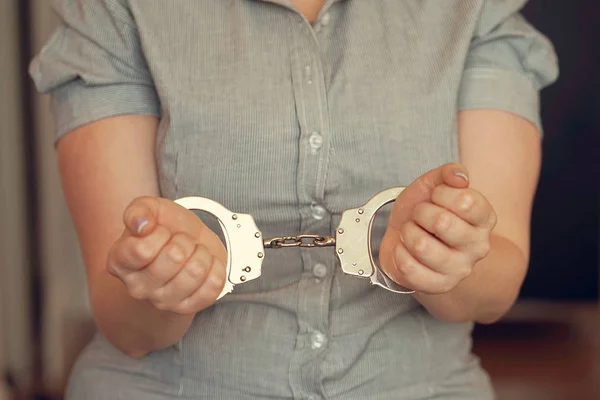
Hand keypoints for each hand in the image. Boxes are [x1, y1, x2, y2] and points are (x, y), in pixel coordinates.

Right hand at [107, 196, 227, 313]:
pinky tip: (205, 264)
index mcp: (120, 262)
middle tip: (180, 241)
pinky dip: (216, 268)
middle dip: (184, 240)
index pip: (143, 250)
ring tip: (193, 252)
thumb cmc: (165, 228)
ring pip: (196, 271)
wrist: (185, 247)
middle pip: (174, 258)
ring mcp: (163, 301)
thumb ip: (140, 209)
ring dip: (201, 253)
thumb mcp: (150, 208)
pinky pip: (213, 285)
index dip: (160, 233)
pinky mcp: (188, 308)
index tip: (161, 232)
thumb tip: (141, 225)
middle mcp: (137, 287)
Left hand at [379, 163, 496, 293]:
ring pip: (421, 246)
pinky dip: (399, 253)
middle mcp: (478, 247)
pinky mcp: (438, 286)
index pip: (465, 200)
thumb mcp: (433, 185)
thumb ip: (448, 173)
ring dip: (408, 233)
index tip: (435, 197)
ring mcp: (459, 270)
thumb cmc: (425, 211)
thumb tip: (459, 175)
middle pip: (441, 222)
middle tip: (420, 216)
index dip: (441, 193)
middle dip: (420, 213)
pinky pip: (408, 267)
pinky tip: (405, 250)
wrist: (411, 241)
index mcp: (484, 219)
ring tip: (412, 233)